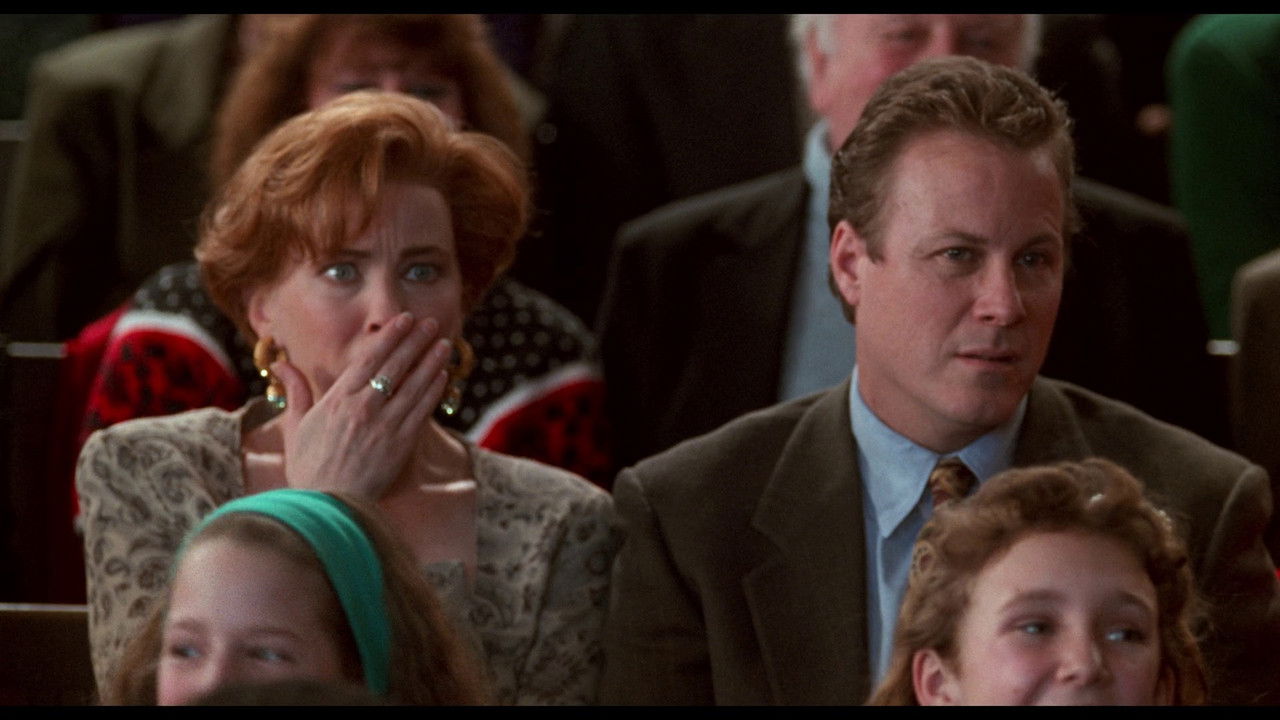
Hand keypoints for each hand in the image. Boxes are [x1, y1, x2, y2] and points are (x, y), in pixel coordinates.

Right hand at [272, 312, 451, 498]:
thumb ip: (296, 391)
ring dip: (430, 362)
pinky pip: (421, 411)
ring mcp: (384, 426)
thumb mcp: (295, 426)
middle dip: (415, 341)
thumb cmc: (308, 468)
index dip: (390, 337)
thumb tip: (281, 364)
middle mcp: (362, 407)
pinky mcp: (401, 445)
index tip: (404, 320)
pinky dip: (433, 391)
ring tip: (443, 343)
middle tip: (430, 323)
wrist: (326, 505)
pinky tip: (443, 376)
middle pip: (395, 366)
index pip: (369, 359)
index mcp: (337, 400)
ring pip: (413, 385)